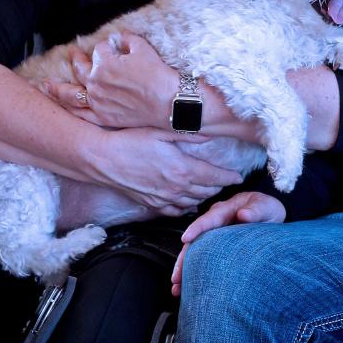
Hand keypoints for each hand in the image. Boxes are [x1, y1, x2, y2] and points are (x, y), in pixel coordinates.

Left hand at [42, 33, 174, 128]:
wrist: (168, 101)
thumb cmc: (157, 74)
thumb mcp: (143, 48)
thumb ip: (128, 40)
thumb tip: (120, 39)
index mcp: (104, 64)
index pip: (100, 51)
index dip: (108, 47)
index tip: (114, 47)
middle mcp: (96, 83)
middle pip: (80, 69)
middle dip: (76, 59)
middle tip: (72, 53)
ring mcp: (97, 102)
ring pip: (71, 95)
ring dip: (57, 88)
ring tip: (45, 86)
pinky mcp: (103, 117)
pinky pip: (80, 114)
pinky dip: (69, 109)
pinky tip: (62, 106)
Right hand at [95, 126, 243, 216]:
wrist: (104, 160)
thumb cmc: (131, 141)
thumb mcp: (162, 131)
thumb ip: (189, 134)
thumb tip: (211, 132)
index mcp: (183, 168)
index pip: (214, 177)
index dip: (229, 177)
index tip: (238, 176)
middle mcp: (176, 188)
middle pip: (207, 191)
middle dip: (219, 187)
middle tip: (226, 181)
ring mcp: (164, 199)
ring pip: (193, 203)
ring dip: (204, 197)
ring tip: (211, 190)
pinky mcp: (152, 205)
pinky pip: (176, 211)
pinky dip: (186, 207)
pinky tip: (188, 201)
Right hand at [171, 191, 285, 295]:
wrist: (267, 215)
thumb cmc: (266, 210)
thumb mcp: (265, 207)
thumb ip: (256, 210)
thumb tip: (243, 215)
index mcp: (224, 210)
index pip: (208, 219)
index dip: (196, 229)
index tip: (185, 239)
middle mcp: (214, 223)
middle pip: (194, 240)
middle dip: (184, 259)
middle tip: (176, 278)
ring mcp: (212, 235)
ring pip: (194, 253)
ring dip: (185, 270)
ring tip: (177, 289)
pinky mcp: (214, 247)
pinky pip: (201, 259)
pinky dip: (193, 272)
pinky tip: (187, 289)